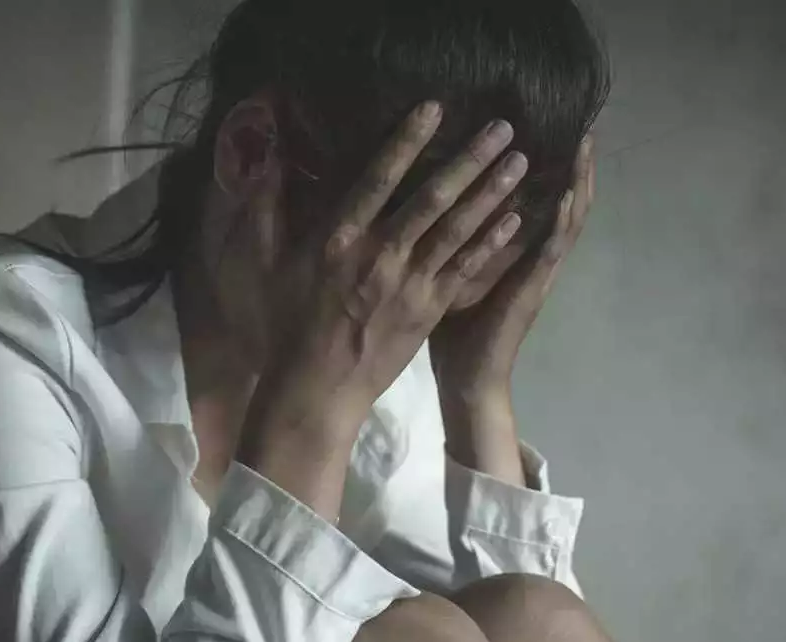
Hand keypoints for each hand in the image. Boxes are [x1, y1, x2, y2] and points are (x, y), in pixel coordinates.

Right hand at [237, 102, 529, 517]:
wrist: (318, 389)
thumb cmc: (289, 323)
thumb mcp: (265, 264)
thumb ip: (267, 209)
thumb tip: (265, 158)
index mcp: (338, 239)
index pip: (378, 179)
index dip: (407, 141)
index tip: (435, 108)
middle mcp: (380, 255)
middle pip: (432, 198)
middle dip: (470, 159)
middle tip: (503, 127)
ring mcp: (409, 285)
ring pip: (457, 230)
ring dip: (491, 193)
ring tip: (520, 162)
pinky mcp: (429, 310)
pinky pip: (465, 270)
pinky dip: (491, 244)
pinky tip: (516, 219)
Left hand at [429, 135, 594, 483]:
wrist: (464, 377)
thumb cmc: (452, 327)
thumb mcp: (447, 266)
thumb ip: (448, 233)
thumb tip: (419, 193)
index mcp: (513, 249)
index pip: (536, 197)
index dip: (549, 165)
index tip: (550, 125)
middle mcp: (532, 255)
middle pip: (561, 200)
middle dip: (572, 163)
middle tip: (580, 122)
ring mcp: (537, 272)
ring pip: (567, 219)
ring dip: (576, 182)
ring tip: (584, 145)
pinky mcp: (533, 290)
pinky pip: (551, 251)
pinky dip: (561, 222)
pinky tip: (567, 196)